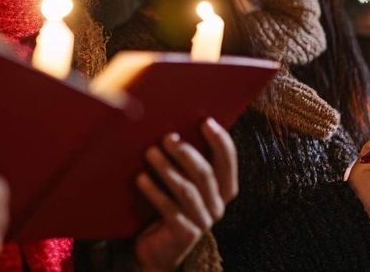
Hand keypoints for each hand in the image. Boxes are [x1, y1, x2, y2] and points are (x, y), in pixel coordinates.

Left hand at [133, 118, 237, 271]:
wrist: (155, 248)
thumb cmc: (167, 204)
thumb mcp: (179, 181)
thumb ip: (183, 160)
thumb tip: (171, 125)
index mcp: (221, 189)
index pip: (228, 161)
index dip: (221, 141)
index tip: (206, 121)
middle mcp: (216, 206)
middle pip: (206, 174)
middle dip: (186, 153)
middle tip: (167, 137)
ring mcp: (202, 222)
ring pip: (187, 191)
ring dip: (167, 169)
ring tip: (150, 153)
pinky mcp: (184, 235)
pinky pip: (170, 210)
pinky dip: (154, 192)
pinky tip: (141, 178)